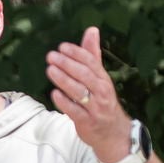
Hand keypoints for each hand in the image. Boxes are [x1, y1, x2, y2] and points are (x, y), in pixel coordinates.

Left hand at [45, 26, 131, 160]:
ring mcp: (95, 107)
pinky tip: (54, 93)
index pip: (91, 62)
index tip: (62, 47)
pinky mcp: (87, 121)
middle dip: (67, 64)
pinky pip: (75, 110)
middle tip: (51, 56)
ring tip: (50, 69)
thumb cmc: (102, 100)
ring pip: (79, 91)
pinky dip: (64, 102)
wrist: (113, 132)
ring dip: (63, 80)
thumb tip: (92, 30)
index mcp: (103, 79)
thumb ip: (92, 54)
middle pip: (84, 75)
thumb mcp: (99, 78)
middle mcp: (101, 92)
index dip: (76, 53)